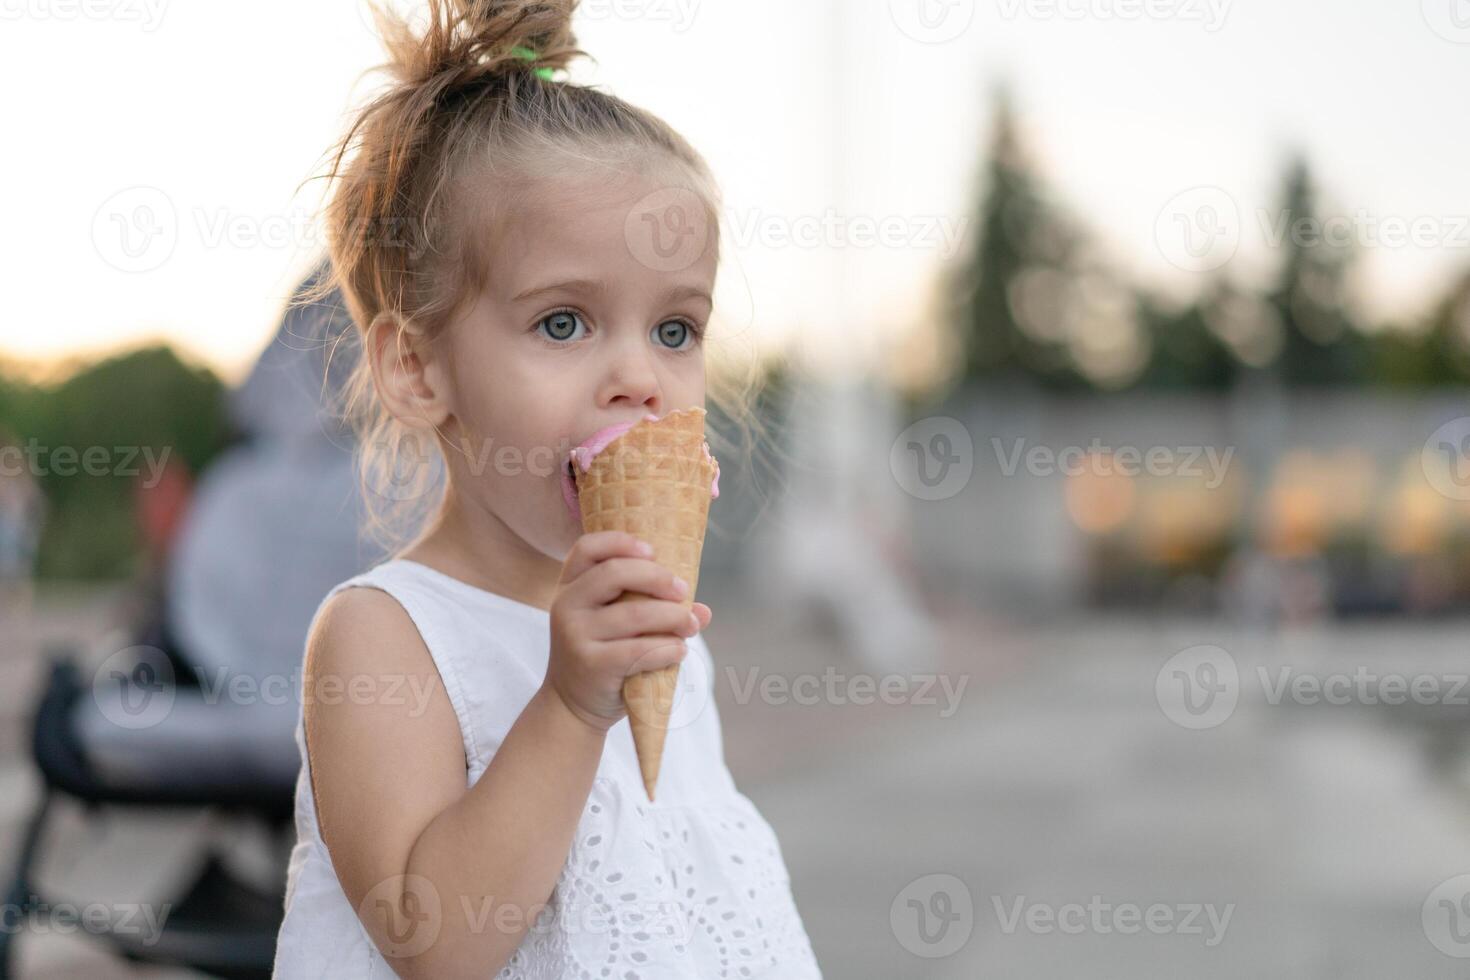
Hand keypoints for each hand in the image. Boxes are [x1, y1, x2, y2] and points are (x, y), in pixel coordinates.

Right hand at [544, 531, 712, 732]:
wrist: (573, 706)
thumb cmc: (603, 655)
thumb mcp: (617, 626)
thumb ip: (653, 607)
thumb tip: (704, 610)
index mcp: (570, 586)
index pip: (587, 548)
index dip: (620, 542)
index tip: (653, 551)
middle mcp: (567, 605)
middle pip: (614, 573)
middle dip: (658, 577)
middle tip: (683, 590)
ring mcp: (575, 635)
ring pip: (634, 614)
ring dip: (673, 616)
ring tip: (691, 625)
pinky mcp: (592, 665)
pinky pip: (639, 650)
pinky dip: (667, 648)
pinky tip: (680, 651)